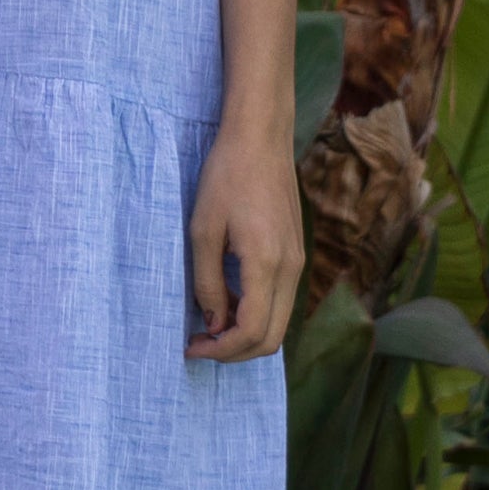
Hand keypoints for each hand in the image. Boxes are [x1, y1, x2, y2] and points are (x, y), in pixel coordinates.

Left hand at [184, 120, 304, 361]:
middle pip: (272, 339)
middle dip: (235, 351)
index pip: (252, 332)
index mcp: (268, 263)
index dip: (220, 349)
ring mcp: (297, 261)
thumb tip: (212, 322)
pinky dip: (256, 312)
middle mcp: (291, 269)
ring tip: (208, 320)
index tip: (191, 346)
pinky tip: (228, 297)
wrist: (260, 138)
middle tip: (199, 342)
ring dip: (246, 332)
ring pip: (279, 322)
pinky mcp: (296, 252)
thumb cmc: (226, 176)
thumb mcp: (204, 229)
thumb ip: (208, 282)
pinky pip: (281, 300)